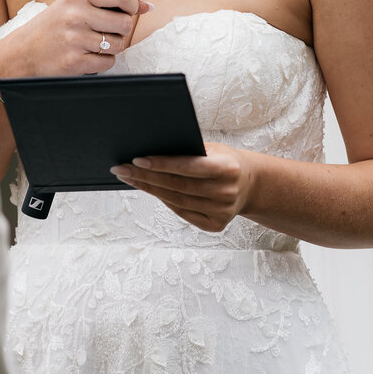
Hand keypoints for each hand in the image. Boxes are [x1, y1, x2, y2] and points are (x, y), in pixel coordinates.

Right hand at [0, 0, 150, 79]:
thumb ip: (107, 2)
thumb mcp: (73, 5)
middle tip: (106, 31)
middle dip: (121, 30)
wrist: (21, 53)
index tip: (130, 10)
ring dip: (111, 47)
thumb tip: (147, 6)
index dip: (132, 4)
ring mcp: (75, 39)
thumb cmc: (52, 26)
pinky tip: (87, 56)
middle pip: (125, 23)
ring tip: (93, 44)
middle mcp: (76, 15)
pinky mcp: (75, 62)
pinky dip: (102, 62)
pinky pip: (108, 63)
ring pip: (119, 44)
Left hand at [111, 141, 256, 232]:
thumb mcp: (214, 149)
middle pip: (177, 186)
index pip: (188, 166)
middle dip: (146, 177)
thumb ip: (190, 150)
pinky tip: (149, 190)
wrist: (250, 184)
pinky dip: (164, 200)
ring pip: (176, 201)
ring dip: (149, 189)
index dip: (161, 164)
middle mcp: (226, 192)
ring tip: (129, 178)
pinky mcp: (215, 225)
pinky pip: (182, 212)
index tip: (137, 159)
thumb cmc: (225, 160)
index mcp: (227, 169)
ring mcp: (221, 212)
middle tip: (122, 169)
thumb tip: (152, 148)